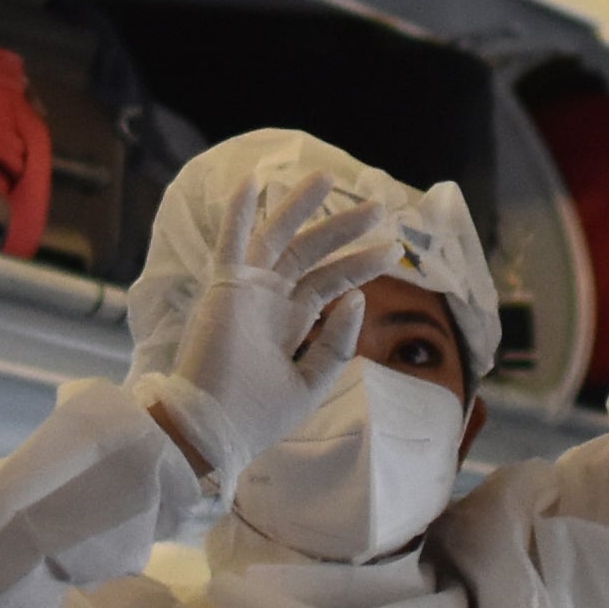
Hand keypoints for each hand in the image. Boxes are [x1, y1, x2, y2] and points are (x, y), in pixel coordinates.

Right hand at [142, 183, 403, 487]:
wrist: (214, 431)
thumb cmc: (257, 416)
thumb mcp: (311, 383)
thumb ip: (335, 344)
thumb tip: (356, 297)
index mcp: (292, 323)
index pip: (332, 281)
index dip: (361, 263)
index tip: (394, 248)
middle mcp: (271, 300)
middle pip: (313, 252)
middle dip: (345, 228)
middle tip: (380, 206)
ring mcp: (248, 290)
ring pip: (278, 236)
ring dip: (300, 206)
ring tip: (329, 176)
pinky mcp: (226, 288)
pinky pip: (232, 242)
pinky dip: (238, 212)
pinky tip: (252, 181)